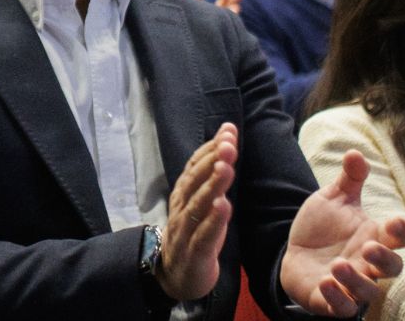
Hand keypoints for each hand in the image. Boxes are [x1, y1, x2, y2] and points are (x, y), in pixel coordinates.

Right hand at [155, 123, 238, 300]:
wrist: (175, 274)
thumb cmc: (194, 231)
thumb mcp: (201, 199)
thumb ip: (212, 171)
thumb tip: (226, 137)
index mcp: (184, 193)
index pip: (195, 165)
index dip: (211, 147)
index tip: (228, 130)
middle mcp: (182, 207)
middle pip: (195, 181)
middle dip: (212, 160)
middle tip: (229, 144)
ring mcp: (186, 230)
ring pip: (198, 204)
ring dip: (212, 185)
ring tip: (226, 168)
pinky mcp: (194, 252)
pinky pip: (203, 235)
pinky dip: (213, 220)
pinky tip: (223, 207)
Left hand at [281, 150, 404, 315]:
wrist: (295, 252)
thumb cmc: (323, 227)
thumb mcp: (334, 199)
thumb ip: (349, 179)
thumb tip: (355, 152)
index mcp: (375, 237)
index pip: (401, 238)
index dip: (402, 232)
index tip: (394, 221)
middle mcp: (368, 264)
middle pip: (392, 268)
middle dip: (384, 260)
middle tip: (369, 248)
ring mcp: (351, 284)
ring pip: (367, 291)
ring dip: (356, 280)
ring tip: (338, 265)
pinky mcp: (331, 300)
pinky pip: (342, 308)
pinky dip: (336, 298)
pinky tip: (325, 283)